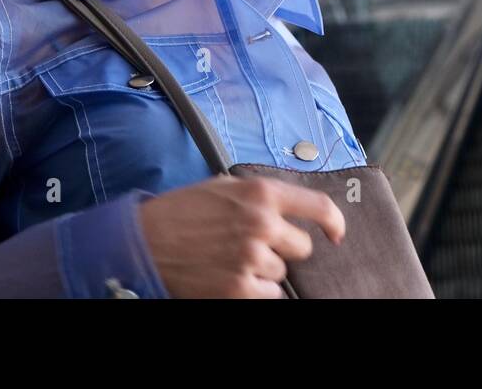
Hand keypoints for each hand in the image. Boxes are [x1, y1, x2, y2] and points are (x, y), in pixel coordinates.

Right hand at [137, 175, 345, 297]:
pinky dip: (255, 290)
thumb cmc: (182, 211)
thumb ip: (261, 195)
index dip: (334, 222)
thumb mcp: (225, 186)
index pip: (318, 205)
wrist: (145, 240)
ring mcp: (251, 257)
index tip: (336, 234)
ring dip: (263, 270)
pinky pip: (270, 295)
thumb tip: (292, 210)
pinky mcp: (239, 287)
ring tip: (231, 259)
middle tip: (251, 245)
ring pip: (281, 273)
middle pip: (302, 247)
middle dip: (282, 249)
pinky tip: (232, 277)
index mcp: (261, 192)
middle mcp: (261, 223)